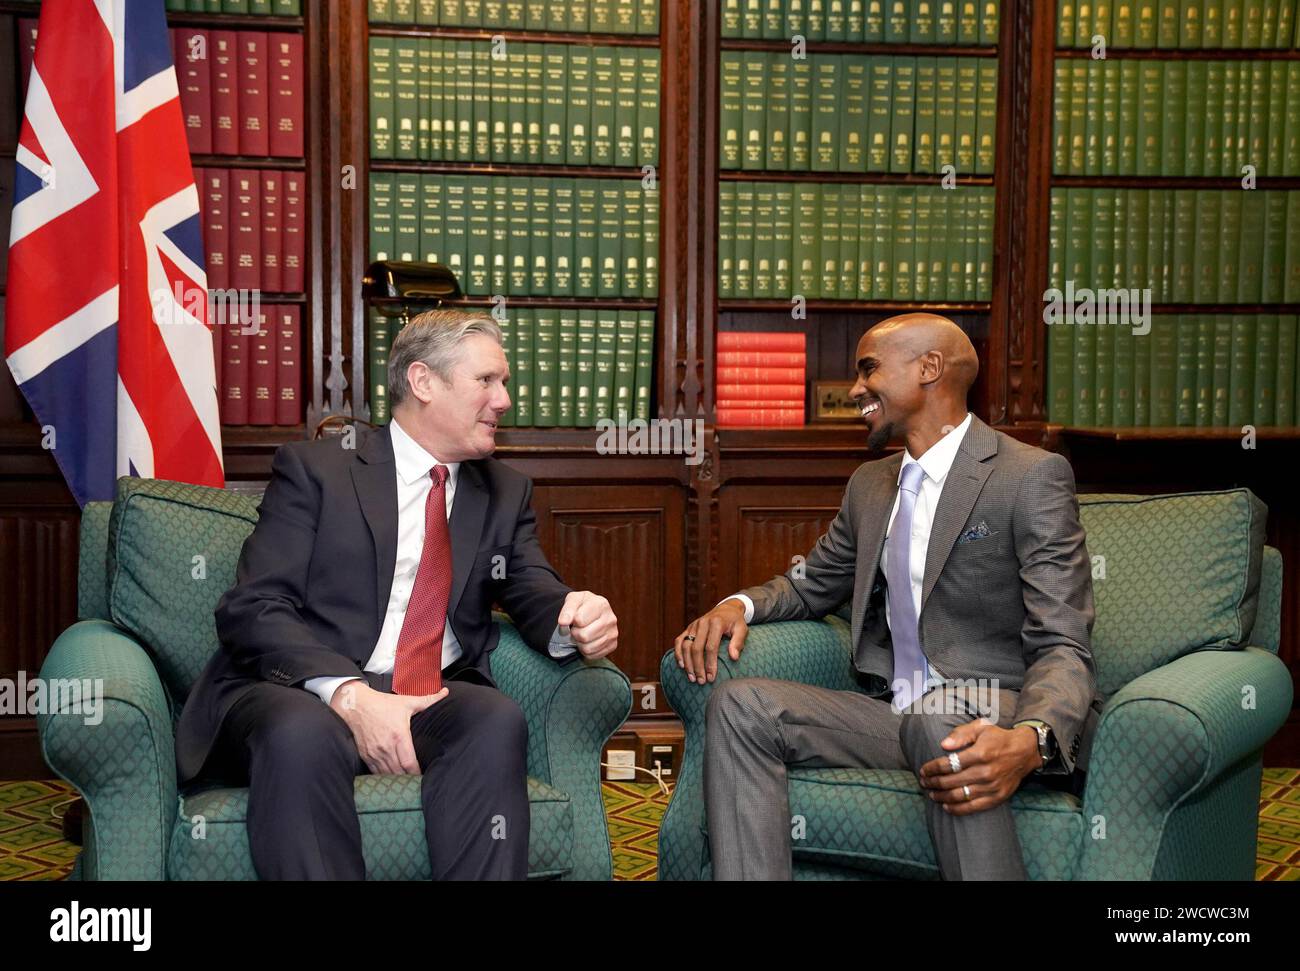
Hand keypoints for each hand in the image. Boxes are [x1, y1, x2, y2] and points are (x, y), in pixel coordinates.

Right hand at [329, 680, 448, 774]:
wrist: (356, 705)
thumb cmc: (382, 704)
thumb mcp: (407, 702)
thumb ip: (429, 700)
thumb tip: (445, 693)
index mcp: (399, 735)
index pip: (409, 763)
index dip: (417, 773)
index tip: (424, 776)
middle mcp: (386, 747)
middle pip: (399, 772)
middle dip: (409, 779)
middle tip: (418, 782)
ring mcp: (374, 753)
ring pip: (387, 774)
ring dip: (397, 780)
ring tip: (407, 782)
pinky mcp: (365, 755)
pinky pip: (376, 772)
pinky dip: (384, 776)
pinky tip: (392, 778)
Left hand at [557, 591, 617, 658]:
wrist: (591, 611)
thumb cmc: (582, 606)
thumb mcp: (573, 600)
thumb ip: (567, 609)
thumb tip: (563, 622)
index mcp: (601, 604)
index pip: (579, 620)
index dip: (571, 621)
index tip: (573, 618)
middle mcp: (610, 619)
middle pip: (584, 636)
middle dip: (575, 633)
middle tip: (576, 628)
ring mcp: (613, 633)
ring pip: (588, 648)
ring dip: (580, 643)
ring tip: (582, 634)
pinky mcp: (613, 645)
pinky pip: (593, 655)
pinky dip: (586, 651)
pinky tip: (588, 641)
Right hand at [673, 599, 747, 684]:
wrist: (726, 609)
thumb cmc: (735, 622)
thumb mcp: (742, 629)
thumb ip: (738, 642)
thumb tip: (734, 658)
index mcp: (716, 623)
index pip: (711, 647)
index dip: (710, 664)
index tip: (712, 677)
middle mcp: (702, 623)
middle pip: (696, 648)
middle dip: (698, 667)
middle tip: (701, 681)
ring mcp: (693, 625)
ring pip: (685, 646)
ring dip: (687, 663)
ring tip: (692, 678)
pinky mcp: (688, 628)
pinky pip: (679, 641)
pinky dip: (678, 653)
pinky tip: (682, 665)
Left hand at [916, 720, 1040, 815]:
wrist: (1025, 752)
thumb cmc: (998, 737)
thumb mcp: (980, 727)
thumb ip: (961, 734)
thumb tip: (943, 745)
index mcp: (980, 753)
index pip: (949, 764)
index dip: (932, 768)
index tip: (923, 770)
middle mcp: (986, 772)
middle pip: (951, 781)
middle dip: (933, 783)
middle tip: (923, 782)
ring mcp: (992, 787)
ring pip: (960, 796)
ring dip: (941, 796)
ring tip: (931, 794)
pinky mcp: (997, 797)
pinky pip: (973, 807)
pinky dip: (957, 809)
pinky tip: (946, 806)